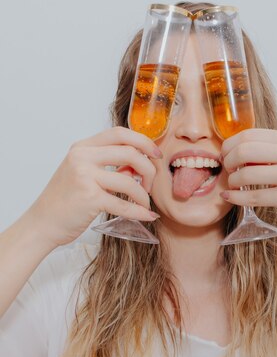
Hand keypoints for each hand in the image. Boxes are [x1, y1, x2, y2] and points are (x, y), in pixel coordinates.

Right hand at [26, 126, 162, 247]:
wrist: (42, 223)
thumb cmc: (65, 200)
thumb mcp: (84, 173)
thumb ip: (109, 165)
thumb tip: (139, 166)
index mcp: (82, 147)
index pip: (120, 133)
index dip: (143, 141)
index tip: (155, 154)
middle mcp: (82, 157)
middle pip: (130, 153)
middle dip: (148, 169)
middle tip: (149, 185)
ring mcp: (84, 177)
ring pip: (130, 180)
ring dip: (143, 195)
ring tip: (144, 203)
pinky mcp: (89, 199)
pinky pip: (123, 204)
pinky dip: (139, 211)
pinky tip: (146, 215)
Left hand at [220, 129, 276, 232]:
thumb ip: (272, 150)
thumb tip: (237, 151)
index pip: (250, 134)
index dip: (231, 144)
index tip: (226, 153)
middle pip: (244, 150)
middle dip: (228, 160)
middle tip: (227, 168)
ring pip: (246, 173)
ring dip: (232, 180)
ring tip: (232, 184)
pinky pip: (253, 196)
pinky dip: (237, 197)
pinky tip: (231, 197)